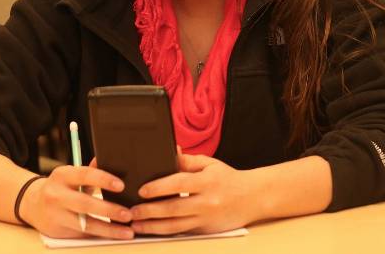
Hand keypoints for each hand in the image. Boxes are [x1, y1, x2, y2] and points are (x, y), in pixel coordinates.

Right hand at [20, 164, 134, 238]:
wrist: (32, 204)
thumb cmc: (60, 187)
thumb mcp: (71, 175)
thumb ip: (90, 170)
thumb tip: (107, 158)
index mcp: (62, 176)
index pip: (85, 175)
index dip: (104, 180)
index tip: (122, 186)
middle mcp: (56, 195)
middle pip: (85, 204)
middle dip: (109, 210)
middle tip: (128, 214)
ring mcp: (56, 215)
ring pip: (85, 225)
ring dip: (109, 230)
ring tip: (127, 232)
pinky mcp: (58, 231)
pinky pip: (82, 235)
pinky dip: (101, 235)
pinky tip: (115, 236)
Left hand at [129, 153, 259, 234]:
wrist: (253, 198)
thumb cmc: (229, 179)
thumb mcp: (210, 164)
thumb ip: (188, 161)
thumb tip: (170, 153)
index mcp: (207, 181)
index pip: (179, 184)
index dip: (158, 187)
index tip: (141, 190)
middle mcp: (207, 201)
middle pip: (173, 208)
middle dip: (149, 211)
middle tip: (131, 211)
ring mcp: (206, 218)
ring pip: (175, 226)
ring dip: (152, 226)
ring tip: (136, 224)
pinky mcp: (206, 230)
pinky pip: (182, 232)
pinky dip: (165, 231)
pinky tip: (152, 229)